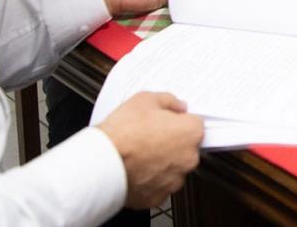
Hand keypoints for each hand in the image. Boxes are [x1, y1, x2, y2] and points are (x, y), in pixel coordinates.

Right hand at [97, 92, 202, 208]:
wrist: (101, 163)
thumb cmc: (122, 133)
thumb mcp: (145, 100)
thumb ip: (169, 101)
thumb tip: (178, 106)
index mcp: (190, 133)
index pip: (195, 124)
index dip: (179, 122)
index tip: (167, 122)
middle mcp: (188, 158)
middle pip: (186, 147)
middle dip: (172, 143)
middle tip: (150, 138)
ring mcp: (174, 180)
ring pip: (173, 168)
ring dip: (162, 162)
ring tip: (140, 154)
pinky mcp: (159, 196)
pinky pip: (159, 185)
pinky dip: (150, 179)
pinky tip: (136, 169)